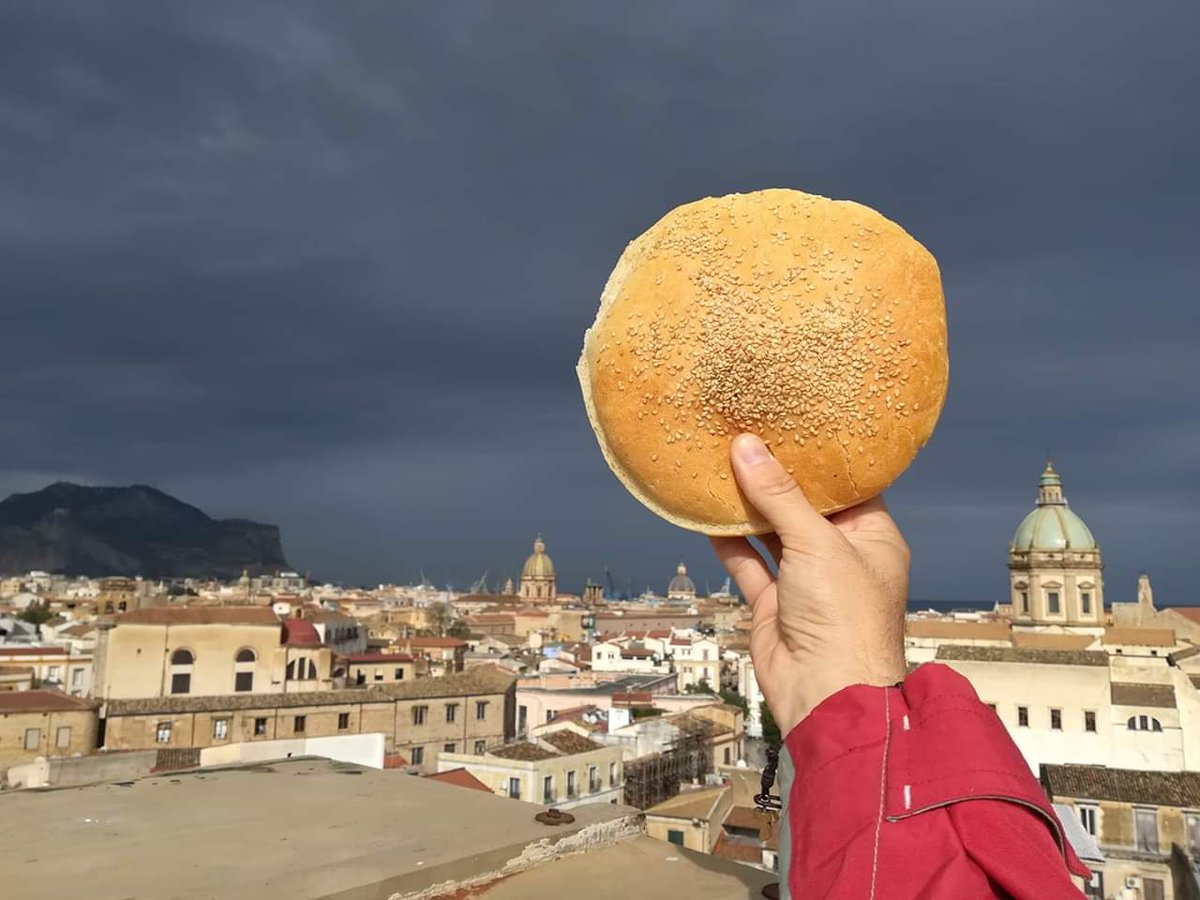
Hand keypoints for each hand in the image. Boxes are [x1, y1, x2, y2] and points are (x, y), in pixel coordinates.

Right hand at [710, 433, 908, 736]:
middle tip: (748, 432)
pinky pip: (747, 562)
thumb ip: (779, 495)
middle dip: (776, 476)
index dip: (819, 457)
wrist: (826, 693)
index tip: (792, 422)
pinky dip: (728, 539)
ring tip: (721, 461)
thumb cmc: (845, 617)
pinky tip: (707, 510)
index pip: (847, 487)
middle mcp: (841, 556)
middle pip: (804, 506)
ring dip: (748, 504)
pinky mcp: (774, 602)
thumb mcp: (817, 543)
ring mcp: (806, 581)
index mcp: (873, 538)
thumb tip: (747, 446)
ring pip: (772, 532)